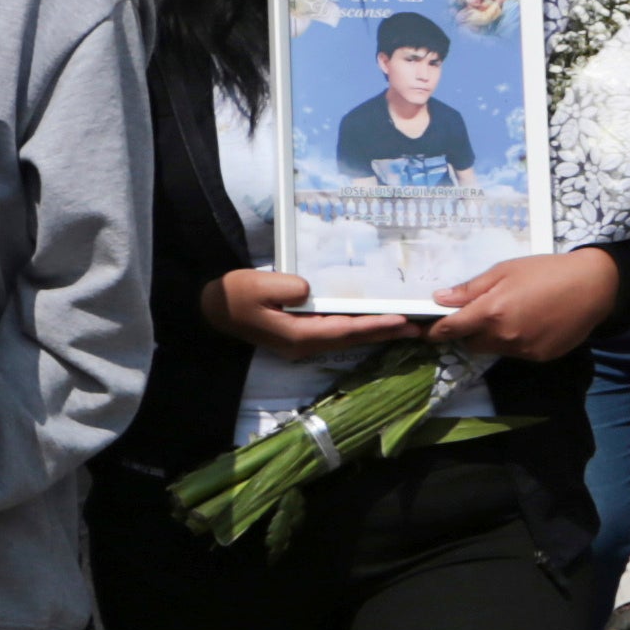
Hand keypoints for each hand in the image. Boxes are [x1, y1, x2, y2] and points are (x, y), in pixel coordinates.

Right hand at [208, 266, 399, 360]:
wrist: (212, 309)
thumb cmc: (232, 295)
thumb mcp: (255, 285)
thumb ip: (287, 287)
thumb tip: (311, 290)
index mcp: (296, 335)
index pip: (344, 330)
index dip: (374, 325)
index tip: (401, 321)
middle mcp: (303, 344)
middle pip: (352, 339)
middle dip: (385, 333)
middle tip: (418, 328)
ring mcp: (301, 343)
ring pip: (346, 338)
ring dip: (375, 333)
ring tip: (404, 327)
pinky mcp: (299, 336)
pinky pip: (337, 334)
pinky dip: (359, 329)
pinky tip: (372, 324)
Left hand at [428, 246, 622, 365]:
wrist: (594, 286)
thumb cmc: (546, 271)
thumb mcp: (504, 271)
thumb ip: (470, 289)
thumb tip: (439, 299)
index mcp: (491, 313)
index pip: (450, 330)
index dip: (434, 332)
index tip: (426, 330)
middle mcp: (504, 336)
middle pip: (470, 343)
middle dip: (468, 332)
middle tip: (480, 313)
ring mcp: (523, 350)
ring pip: (493, 349)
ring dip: (492, 337)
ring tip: (510, 314)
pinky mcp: (540, 357)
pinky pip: (516, 353)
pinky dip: (514, 342)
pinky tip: (529, 323)